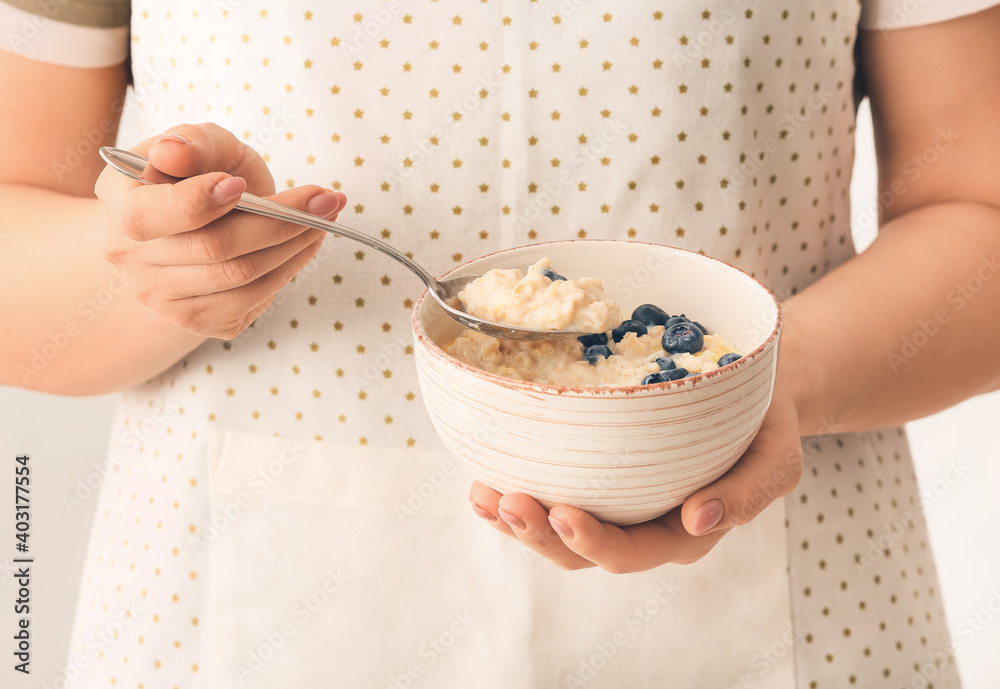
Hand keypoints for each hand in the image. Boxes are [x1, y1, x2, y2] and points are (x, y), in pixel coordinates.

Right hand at [94, 122, 346, 338]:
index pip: (150, 217)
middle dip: (278, 221)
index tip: (241, 185)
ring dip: (294, 246)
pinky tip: (304, 245)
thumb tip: (173, 153)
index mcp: (118, 204)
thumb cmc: (198, 174)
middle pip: (212, 249)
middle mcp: (129, 257)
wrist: (194, 222)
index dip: (199, 202)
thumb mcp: (200, 144)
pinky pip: (252, 300)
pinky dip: (288, 270)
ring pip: (239, 278)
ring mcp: (161, 297)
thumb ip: (191, 142)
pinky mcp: (198, 320)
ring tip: (324, 218)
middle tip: (325, 200)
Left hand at [468, 383, 802, 572]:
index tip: (563, 514)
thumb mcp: (778, 456)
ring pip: (557, 529)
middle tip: (507, 501)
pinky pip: (553, 490)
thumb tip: (699, 518)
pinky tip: (483, 477)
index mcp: (685, 530)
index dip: (595, 542)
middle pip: (583, 551)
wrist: (756, 394)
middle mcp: (644, 524)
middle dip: (539, 534)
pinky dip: (515, 486)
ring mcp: (617, 503)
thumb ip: (750, 492)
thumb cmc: (767, 424)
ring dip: (516, 517)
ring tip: (483, 493)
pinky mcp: (598, 477)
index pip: (635, 551)